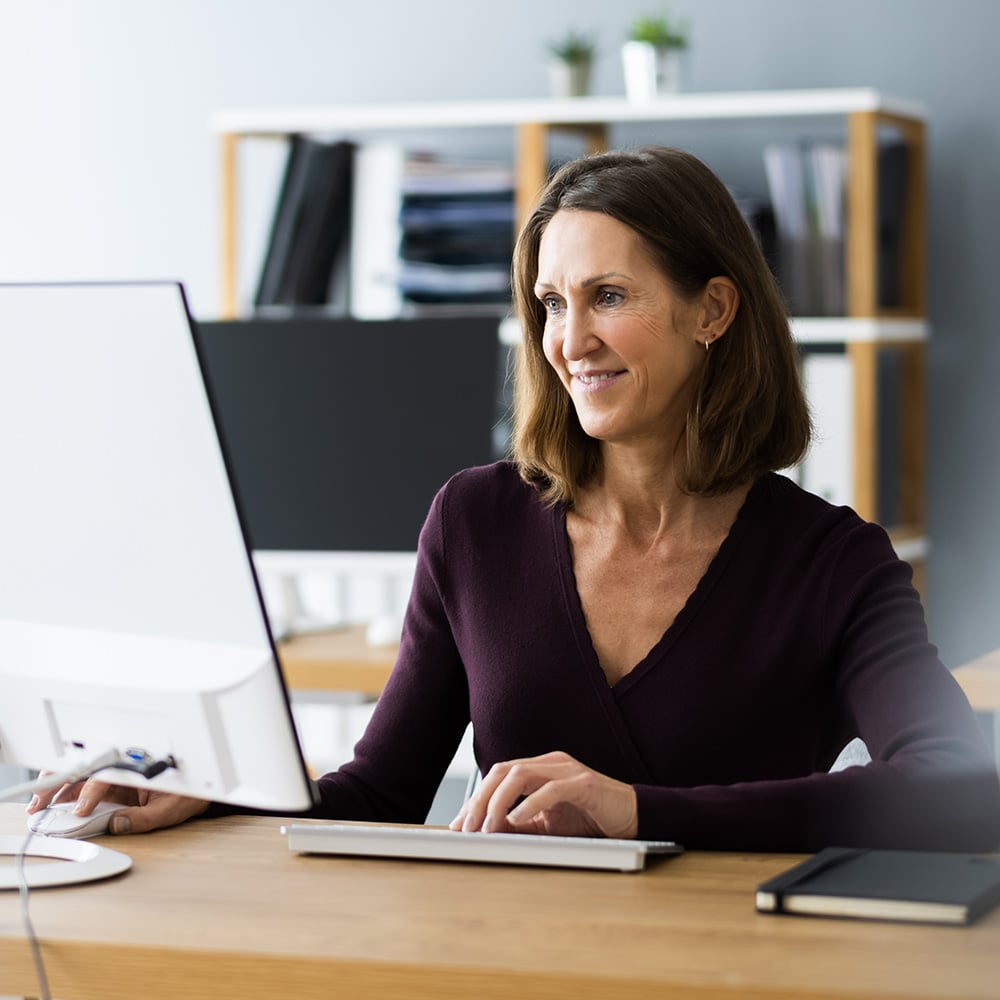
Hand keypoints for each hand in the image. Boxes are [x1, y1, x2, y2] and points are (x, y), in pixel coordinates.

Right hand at [27, 776, 208, 834]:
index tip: (81, 810)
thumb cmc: (190, 793)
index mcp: (138, 768)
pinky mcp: (115, 782)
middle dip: (60, 783)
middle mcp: (124, 767)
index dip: (90, 794)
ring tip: (39, 803)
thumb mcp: (170, 809)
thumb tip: (117, 824)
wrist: (202, 787)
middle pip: (85, 770)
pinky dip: (67, 793)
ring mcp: (118, 774)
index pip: (106, 777)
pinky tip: (54, 803)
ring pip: (81, 776)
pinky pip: (86, 785)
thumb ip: (144, 818)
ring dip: (58, 787)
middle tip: (40, 802)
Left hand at [449, 751, 637, 839]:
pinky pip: (551, 789)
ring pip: (520, 774)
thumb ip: (520, 825)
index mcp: (539, 769)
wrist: (635, 818)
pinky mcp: (585, 783)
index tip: (459, 825)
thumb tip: (487, 832)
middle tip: (467, 828)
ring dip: (498, 802)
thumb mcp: (548, 826)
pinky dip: (531, 804)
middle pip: (503, 771)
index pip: (498, 776)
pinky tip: (518, 820)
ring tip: (488, 827)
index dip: (475, 799)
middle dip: (480, 800)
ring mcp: (567, 769)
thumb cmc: (591, 820)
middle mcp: (550, 763)